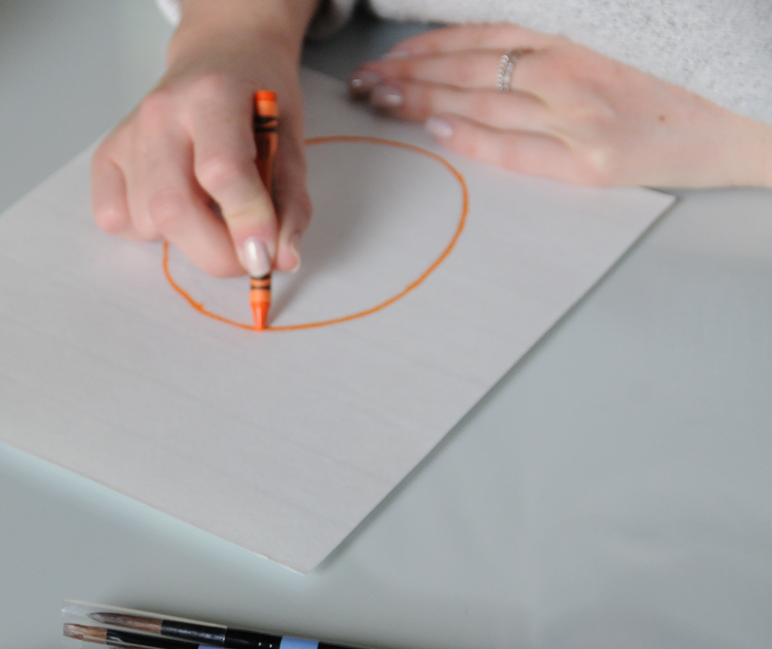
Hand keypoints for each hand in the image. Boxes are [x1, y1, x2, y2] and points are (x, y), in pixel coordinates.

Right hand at [91, 2, 315, 276]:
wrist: (220, 54)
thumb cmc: (256, 98)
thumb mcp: (290, 140)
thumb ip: (289, 201)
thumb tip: (281, 259)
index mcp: (214, 95)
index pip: (222, 170)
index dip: (245, 222)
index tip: (264, 258)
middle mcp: (162, 112)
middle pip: (173, 208)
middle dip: (214, 252)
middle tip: (244, 259)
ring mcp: (128, 133)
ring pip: (147, 222)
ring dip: (184, 236)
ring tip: (207, 204)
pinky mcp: (106, 155)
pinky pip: (115, 219)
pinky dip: (146, 229)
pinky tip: (172, 201)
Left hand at [349, 24, 771, 188]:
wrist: (750, 116)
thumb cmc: (681, 80)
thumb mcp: (614, 45)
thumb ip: (552, 47)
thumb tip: (487, 54)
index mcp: (576, 39)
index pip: (482, 38)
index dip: (429, 45)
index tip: (390, 54)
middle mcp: (571, 72)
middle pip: (471, 69)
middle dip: (409, 72)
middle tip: (365, 80)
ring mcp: (579, 117)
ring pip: (482, 102)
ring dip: (423, 99)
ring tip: (380, 100)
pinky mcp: (591, 162)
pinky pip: (516, 148)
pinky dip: (472, 135)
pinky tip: (434, 127)